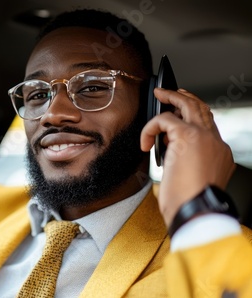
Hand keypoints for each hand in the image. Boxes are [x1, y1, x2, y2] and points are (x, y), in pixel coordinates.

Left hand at [140, 88, 235, 225]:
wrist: (196, 211)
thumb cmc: (191, 204)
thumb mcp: (191, 181)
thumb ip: (185, 164)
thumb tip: (170, 157)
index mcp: (219, 154)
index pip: (207, 127)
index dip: (190, 119)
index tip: (175, 118)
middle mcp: (215, 142)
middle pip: (202, 110)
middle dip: (185, 99)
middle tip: (170, 94)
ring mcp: (204, 137)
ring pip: (190, 105)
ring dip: (172, 97)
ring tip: (159, 94)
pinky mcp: (187, 136)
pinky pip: (164, 119)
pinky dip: (150, 128)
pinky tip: (145, 141)